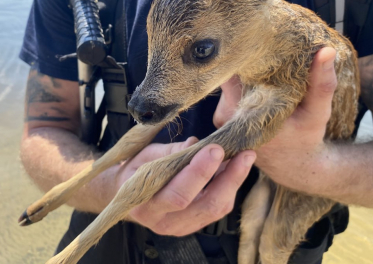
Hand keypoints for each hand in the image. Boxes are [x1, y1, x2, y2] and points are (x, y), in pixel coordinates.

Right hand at [113, 137, 255, 235]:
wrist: (127, 191)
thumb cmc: (136, 169)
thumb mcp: (146, 156)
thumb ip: (170, 152)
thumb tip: (196, 144)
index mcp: (146, 205)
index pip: (178, 194)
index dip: (200, 172)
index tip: (215, 148)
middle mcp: (164, 222)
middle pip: (205, 205)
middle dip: (228, 178)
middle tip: (244, 154)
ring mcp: (182, 227)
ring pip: (216, 209)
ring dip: (235, 182)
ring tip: (246, 157)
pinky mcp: (195, 224)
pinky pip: (219, 209)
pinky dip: (230, 187)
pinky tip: (236, 167)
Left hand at [213, 47, 337, 192]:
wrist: (294, 166)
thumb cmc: (307, 138)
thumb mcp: (318, 112)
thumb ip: (321, 83)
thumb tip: (325, 51)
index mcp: (243, 112)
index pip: (228, 72)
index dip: (239, 52)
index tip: (252, 34)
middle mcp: (225, 114)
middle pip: (225, 73)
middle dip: (242, 58)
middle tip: (260, 41)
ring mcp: (221, 117)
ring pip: (227, 81)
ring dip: (242, 70)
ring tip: (261, 58)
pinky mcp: (223, 118)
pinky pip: (228, 90)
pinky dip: (241, 82)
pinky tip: (257, 77)